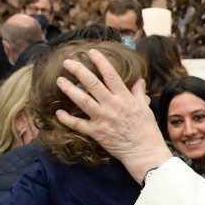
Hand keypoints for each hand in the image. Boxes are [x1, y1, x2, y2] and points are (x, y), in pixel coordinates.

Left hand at [55, 50, 172, 182]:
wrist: (144, 152)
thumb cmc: (147, 130)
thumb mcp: (145, 107)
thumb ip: (138, 92)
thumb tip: (139, 80)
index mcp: (124, 97)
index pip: (110, 74)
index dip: (100, 61)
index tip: (91, 52)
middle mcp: (112, 105)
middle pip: (92, 83)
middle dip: (78, 70)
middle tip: (68, 62)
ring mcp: (103, 118)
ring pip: (82, 100)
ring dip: (69, 90)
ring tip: (60, 81)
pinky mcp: (96, 132)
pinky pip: (78, 124)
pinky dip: (67, 119)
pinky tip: (58, 112)